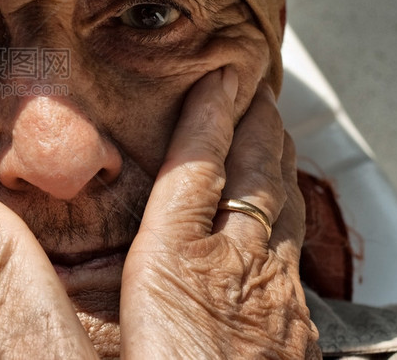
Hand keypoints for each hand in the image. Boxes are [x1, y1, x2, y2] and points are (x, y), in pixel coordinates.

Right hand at [120, 69, 319, 358]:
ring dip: (276, 162)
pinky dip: (288, 216)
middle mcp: (233, 265)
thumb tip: (103, 229)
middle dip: (255, 126)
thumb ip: (133, 256)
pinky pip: (293, 249)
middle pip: (252, 176)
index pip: (201, 166)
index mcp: (181, 258)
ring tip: (274, 131)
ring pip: (280, 208)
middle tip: (255, 89)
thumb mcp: (135, 302)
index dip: (211, 116)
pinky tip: (286, 219)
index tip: (219, 77)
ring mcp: (266, 289)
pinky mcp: (288, 319)